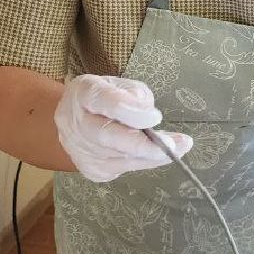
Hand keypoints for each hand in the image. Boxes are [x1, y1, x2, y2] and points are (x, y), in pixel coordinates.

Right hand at [53, 74, 191, 182]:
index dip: (132, 111)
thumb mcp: (121, 84)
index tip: (156, 117)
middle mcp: (76, 123)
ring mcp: (80, 150)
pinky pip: (123, 168)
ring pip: (119, 158)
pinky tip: (158, 155)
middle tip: (176, 145)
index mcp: (84, 93)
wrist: (74, 118)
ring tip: (179, 148)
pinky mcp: (90, 169)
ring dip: (152, 156)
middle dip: (145, 144)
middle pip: (109, 136)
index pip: (106, 102)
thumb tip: (149, 117)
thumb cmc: (105, 97)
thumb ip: (135, 96)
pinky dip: (144, 162)